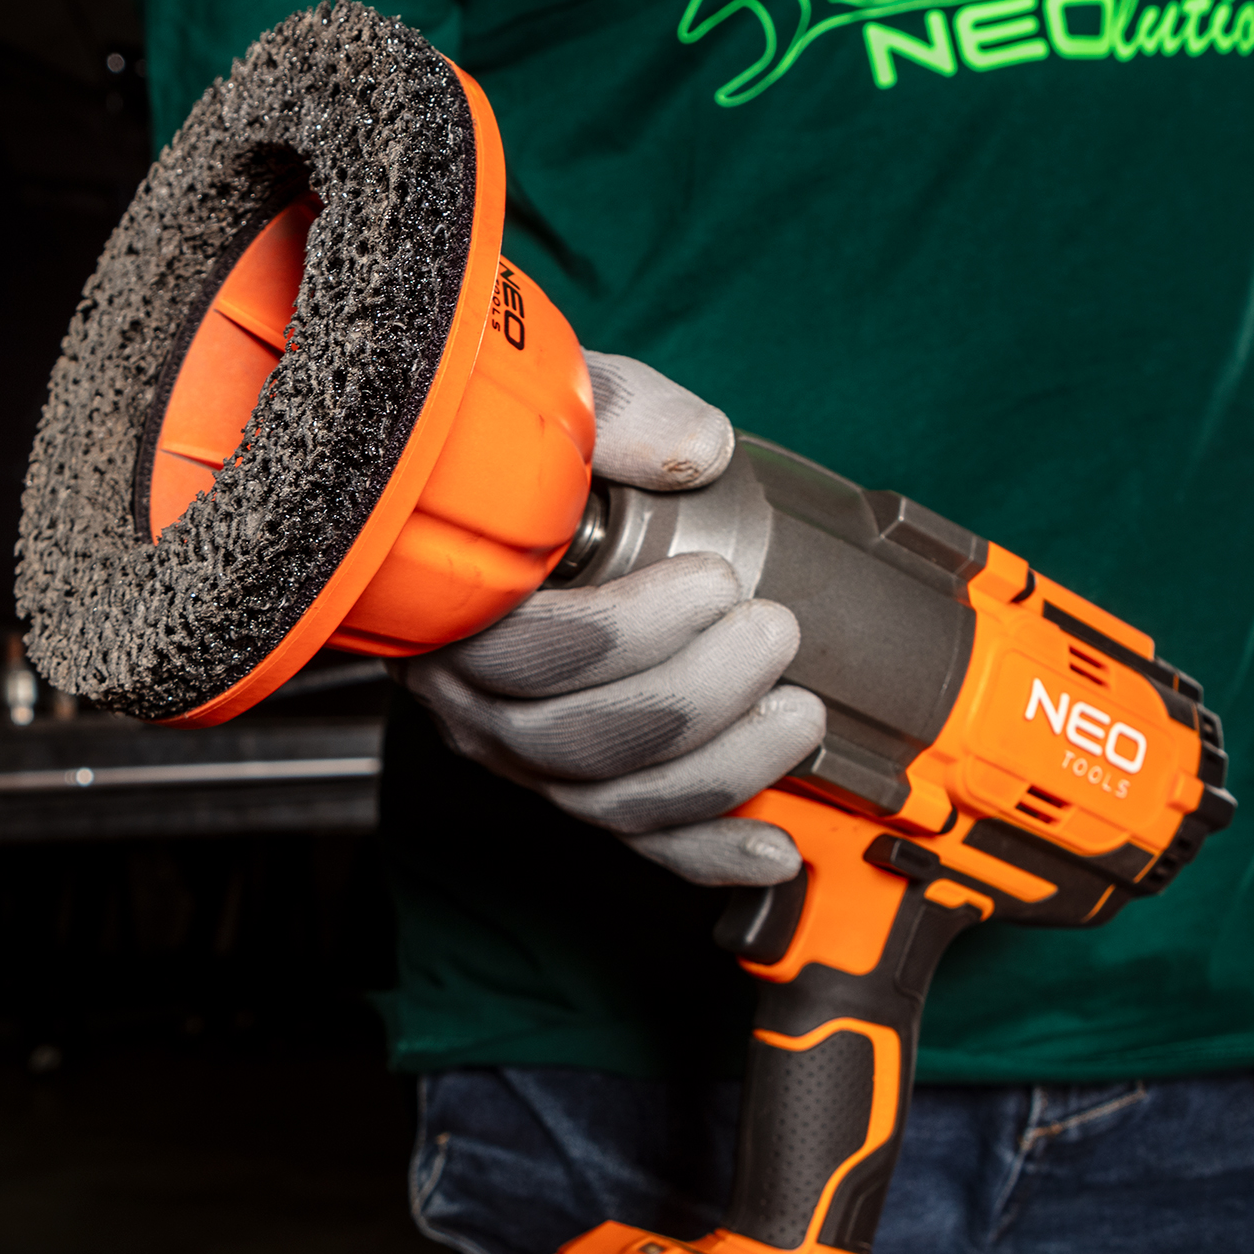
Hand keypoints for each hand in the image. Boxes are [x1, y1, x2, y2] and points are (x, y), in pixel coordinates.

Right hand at [388, 356, 821, 886]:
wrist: (492, 499)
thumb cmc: (519, 453)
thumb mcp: (556, 401)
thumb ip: (616, 412)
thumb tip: (697, 448)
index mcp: (454, 611)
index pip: (525, 653)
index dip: (627, 632)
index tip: (715, 578)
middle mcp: (472, 701)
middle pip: (573, 739)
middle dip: (693, 696)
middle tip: (773, 631)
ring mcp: (521, 753)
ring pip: (609, 800)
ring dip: (717, 769)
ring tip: (799, 713)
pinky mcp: (573, 783)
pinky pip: (633, 839)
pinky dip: (706, 852)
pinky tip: (773, 848)